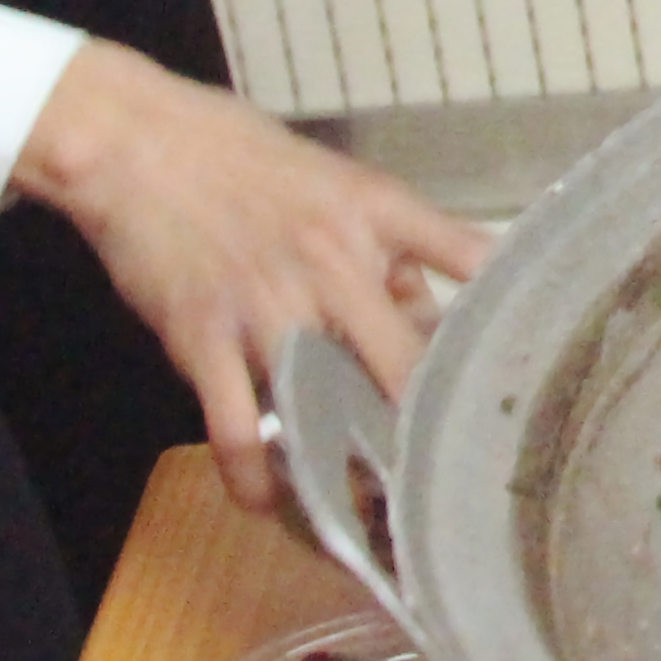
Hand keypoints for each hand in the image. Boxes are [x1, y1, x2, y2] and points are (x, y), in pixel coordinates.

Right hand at [14, 41, 492, 511]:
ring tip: (373, 516)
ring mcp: (267, 307)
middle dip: (428, 429)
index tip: (524, 375)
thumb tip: (428, 308)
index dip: (503, 318)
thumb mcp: (337, 182)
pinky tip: (271, 501)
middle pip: (405, 364)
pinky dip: (255, 479)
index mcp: (375, 214)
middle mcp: (332, 263)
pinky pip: (238, 431)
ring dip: (347, 469)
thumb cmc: (238, 157)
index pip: (468, 261)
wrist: (136, 143)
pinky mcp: (204, 339)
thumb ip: (387, 245)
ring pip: (326, 410)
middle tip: (447, 480)